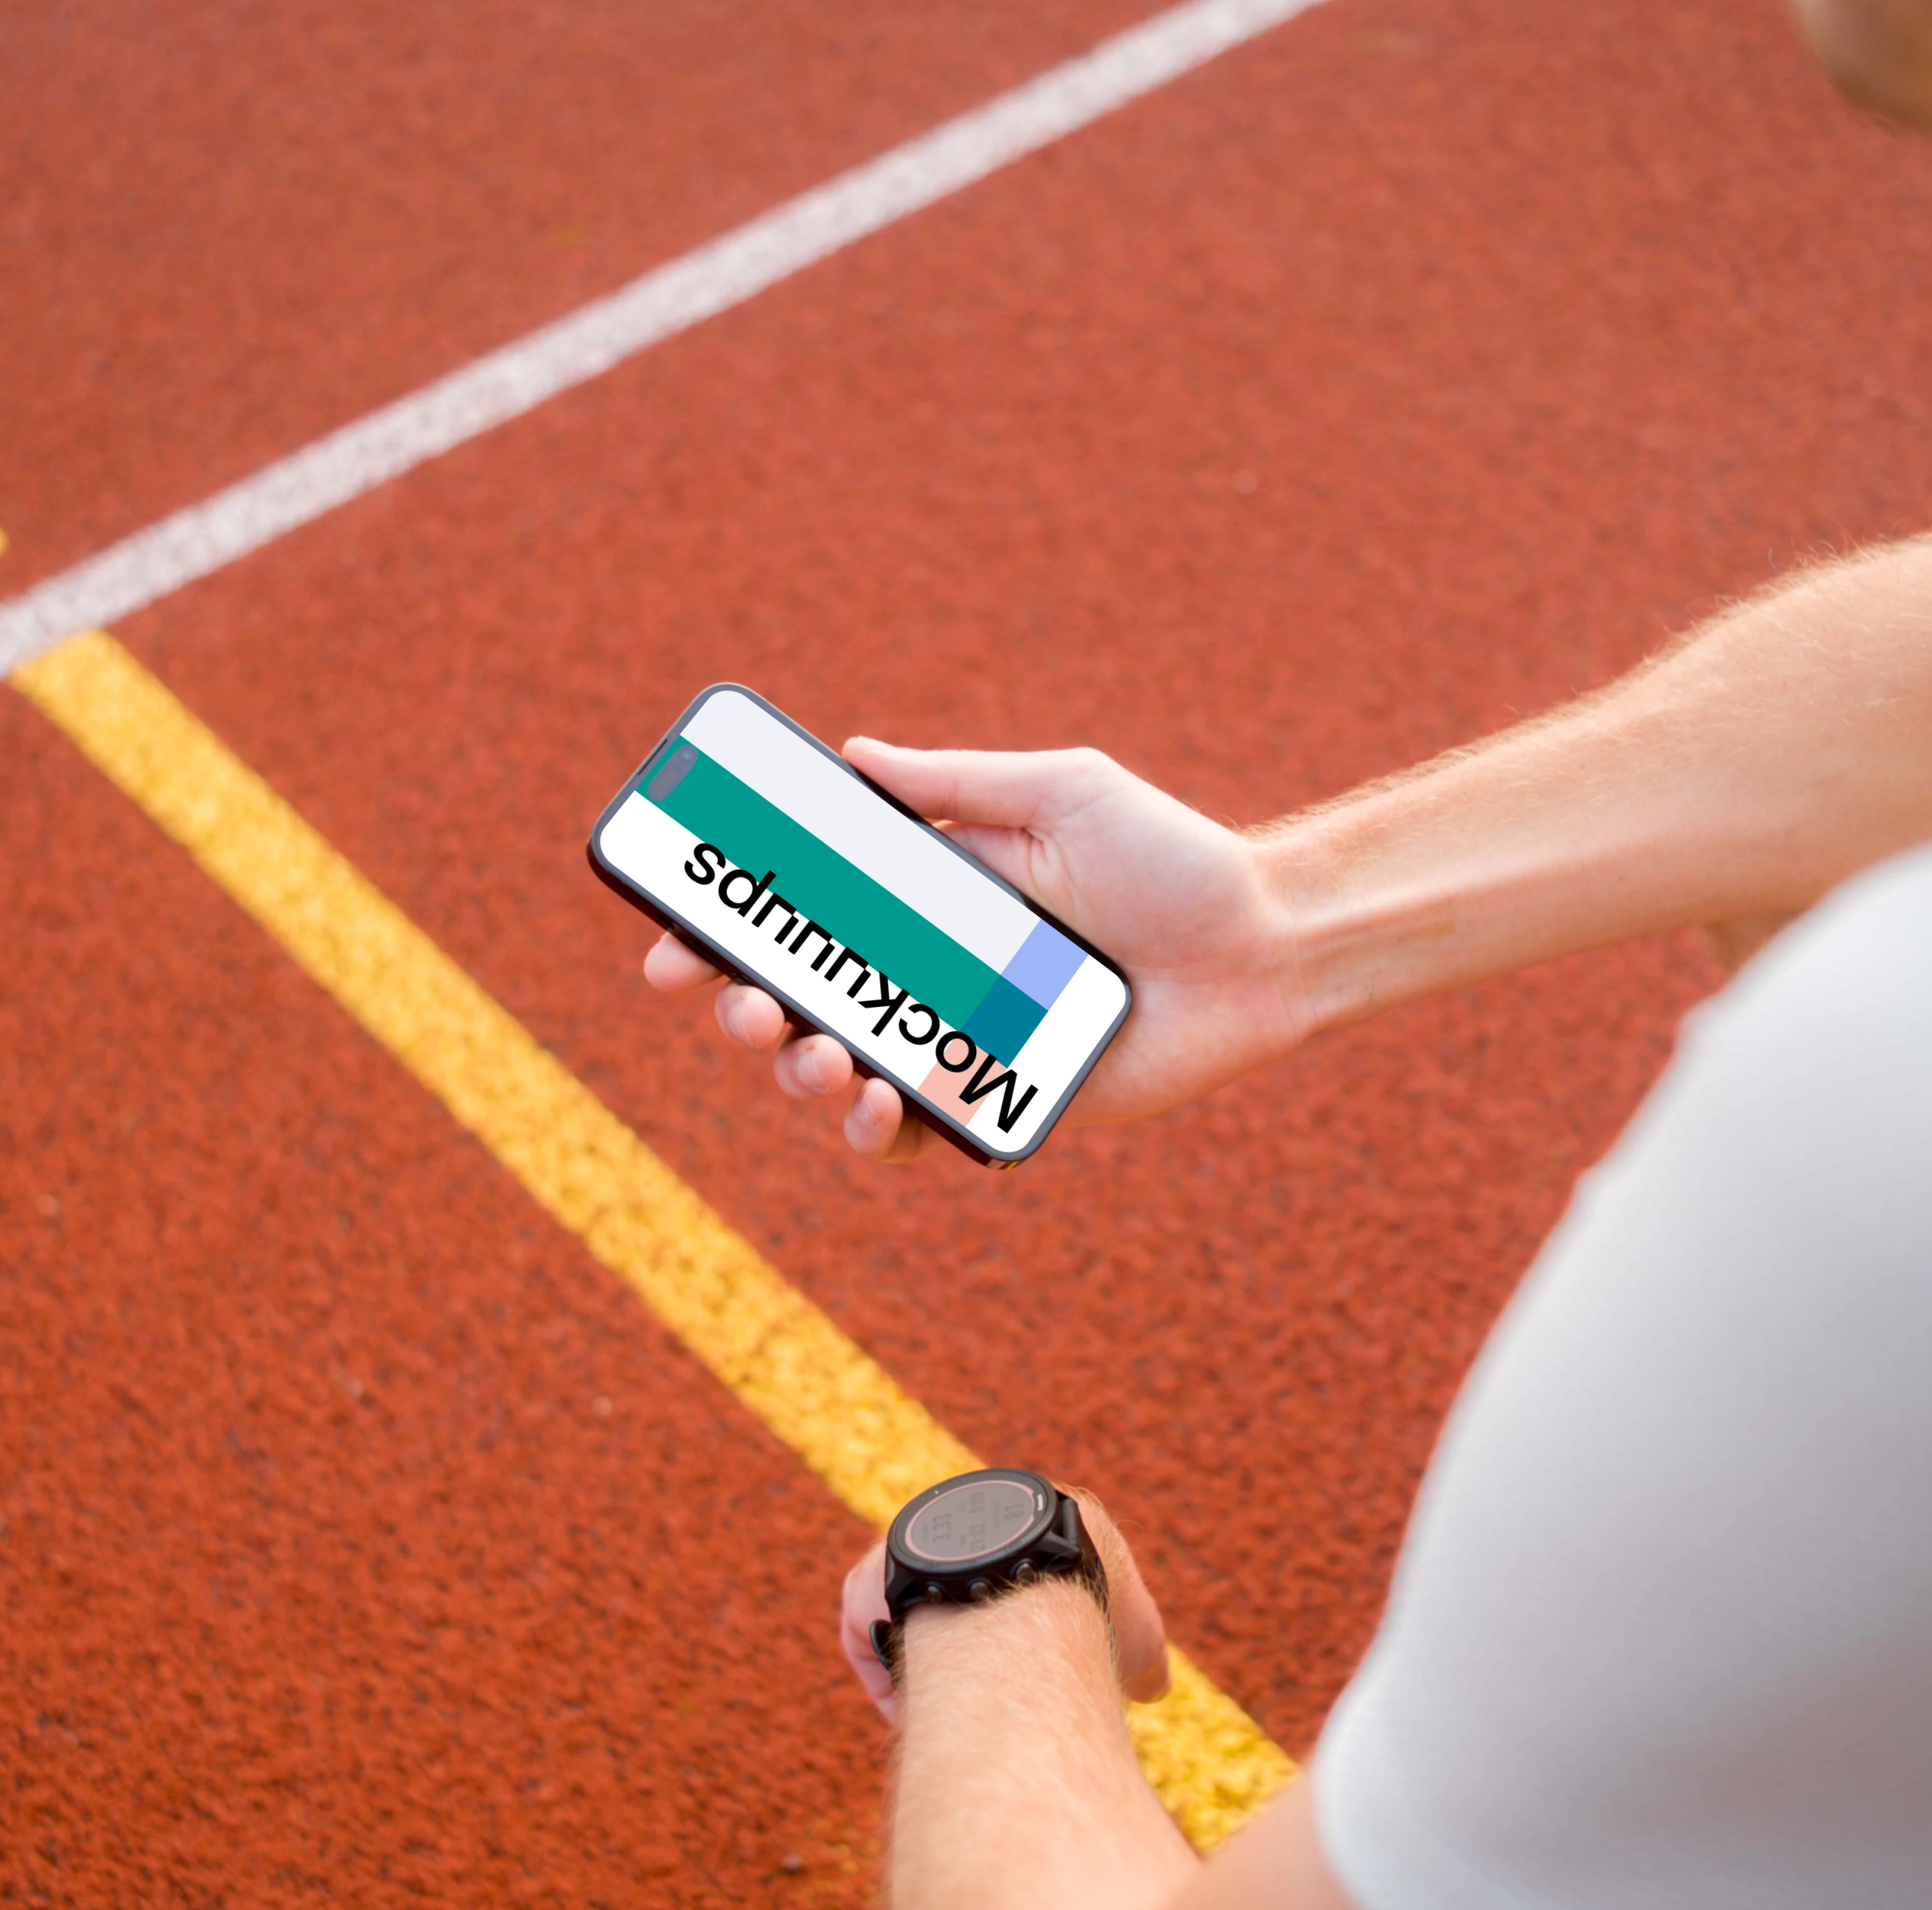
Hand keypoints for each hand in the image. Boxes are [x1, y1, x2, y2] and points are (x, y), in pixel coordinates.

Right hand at [642, 740, 1310, 1158]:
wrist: (1261, 943)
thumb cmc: (1170, 858)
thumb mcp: (1059, 791)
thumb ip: (954, 781)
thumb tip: (855, 752)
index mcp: (925, 899)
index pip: (798, 917)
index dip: (722, 935)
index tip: (670, 947)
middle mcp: (928, 974)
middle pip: (797, 1005)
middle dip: (745, 1011)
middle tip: (746, 1007)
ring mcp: (960, 1044)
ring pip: (840, 1078)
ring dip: (804, 1074)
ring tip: (825, 1059)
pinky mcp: (1006, 1103)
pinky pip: (919, 1135)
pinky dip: (882, 1129)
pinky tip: (881, 1107)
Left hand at [837, 1485, 1171, 1724]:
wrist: (1028, 1586)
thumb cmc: (1092, 1609)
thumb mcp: (1138, 1637)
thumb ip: (1140, 1657)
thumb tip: (1150, 1685)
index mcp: (1033, 1513)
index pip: (1025, 1570)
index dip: (1033, 1625)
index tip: (1036, 1669)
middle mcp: (966, 1515)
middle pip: (962, 1588)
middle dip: (971, 1641)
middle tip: (984, 1693)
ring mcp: (912, 1541)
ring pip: (908, 1606)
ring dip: (922, 1659)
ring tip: (941, 1708)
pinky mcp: (871, 1574)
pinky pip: (866, 1625)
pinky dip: (882, 1673)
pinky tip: (906, 1710)